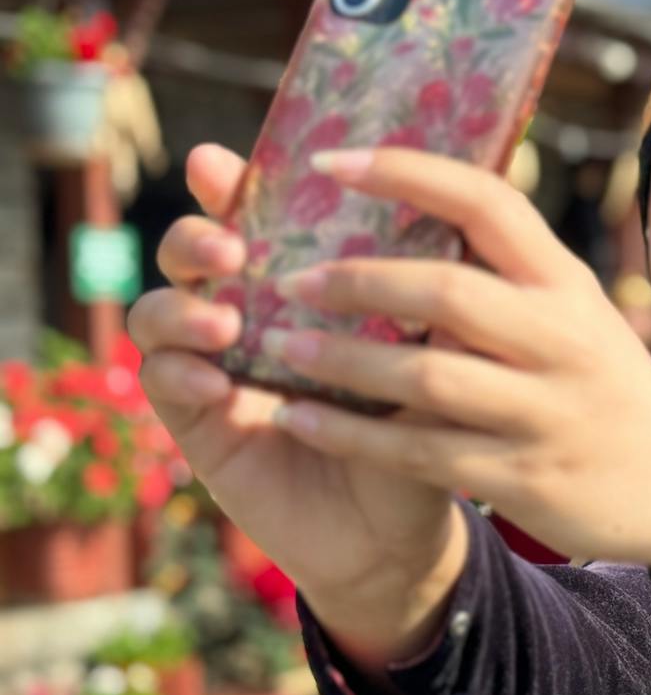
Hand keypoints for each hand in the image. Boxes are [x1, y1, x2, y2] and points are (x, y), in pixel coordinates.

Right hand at [129, 145, 463, 664]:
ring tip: (225, 325)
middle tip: (231, 251)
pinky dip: (180, 372)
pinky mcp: (198, 423)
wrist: (400, 530)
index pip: (259, 216)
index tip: (221, 164)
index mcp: (306, 279)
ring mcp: (216, 365)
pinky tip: (214, 382)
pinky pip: (164, 381)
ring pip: (160, 309)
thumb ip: (423, 299)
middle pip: (194, 249)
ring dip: (182, 307)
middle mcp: (252, 311)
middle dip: (196, 236)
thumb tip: (446, 227)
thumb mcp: (433, 356)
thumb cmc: (423, 429)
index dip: (231, 185)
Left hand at [250, 147, 650, 588]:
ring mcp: (543, 410)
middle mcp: (560, 338)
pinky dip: (348, 435)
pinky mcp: (521, 475)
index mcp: (565, 282)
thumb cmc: (602, 379)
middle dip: (358, 281)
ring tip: (277, 345)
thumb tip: (411, 201)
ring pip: (425, 378)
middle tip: (290, 277)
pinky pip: (416, 453)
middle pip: (447, 292)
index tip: (327, 161)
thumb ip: (508, 268)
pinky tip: (295, 419)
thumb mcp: (575, 309)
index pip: (487, 202)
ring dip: (341, 361)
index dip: (405, 173)